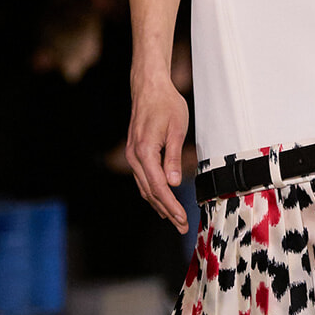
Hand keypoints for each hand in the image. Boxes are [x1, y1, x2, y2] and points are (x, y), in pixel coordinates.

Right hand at [126, 75, 190, 232]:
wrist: (149, 87)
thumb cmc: (166, 104)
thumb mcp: (177, 130)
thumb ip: (174, 158)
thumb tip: (173, 183)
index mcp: (145, 151)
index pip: (158, 187)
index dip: (171, 205)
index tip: (182, 219)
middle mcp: (134, 156)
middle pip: (150, 191)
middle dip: (167, 211)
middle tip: (182, 226)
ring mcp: (132, 155)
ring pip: (144, 187)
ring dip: (159, 204)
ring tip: (174, 219)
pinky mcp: (135, 152)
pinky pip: (143, 178)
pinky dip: (152, 192)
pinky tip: (161, 200)